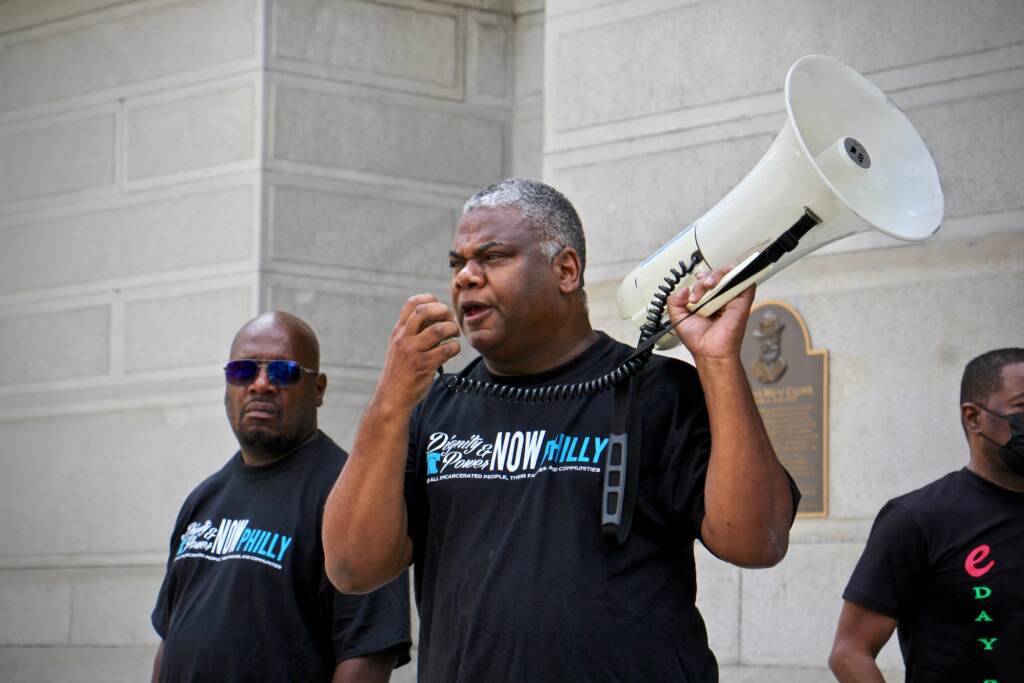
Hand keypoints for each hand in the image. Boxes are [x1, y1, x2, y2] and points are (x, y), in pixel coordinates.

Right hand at [377, 293, 460, 410]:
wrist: (392, 397)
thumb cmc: (400, 372)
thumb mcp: (399, 348)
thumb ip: (413, 333)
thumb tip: (436, 318)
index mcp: (398, 332)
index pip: (411, 304)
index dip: (429, 299)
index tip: (439, 306)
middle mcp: (404, 339)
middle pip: (424, 311)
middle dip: (442, 310)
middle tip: (450, 319)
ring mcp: (413, 352)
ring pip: (438, 330)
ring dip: (452, 329)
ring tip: (454, 335)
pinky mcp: (424, 366)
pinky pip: (446, 350)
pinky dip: (455, 347)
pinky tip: (453, 350)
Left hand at [666, 267, 753, 360]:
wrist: (710, 352)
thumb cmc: (698, 340)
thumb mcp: (677, 317)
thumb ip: (674, 301)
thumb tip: (683, 289)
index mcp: (706, 300)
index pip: (705, 280)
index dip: (699, 279)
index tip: (690, 292)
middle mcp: (719, 298)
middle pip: (716, 275)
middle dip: (704, 279)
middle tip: (697, 295)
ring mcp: (731, 298)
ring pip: (729, 274)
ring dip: (716, 275)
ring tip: (708, 286)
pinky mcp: (743, 300)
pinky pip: (745, 281)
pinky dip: (736, 276)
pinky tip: (722, 284)